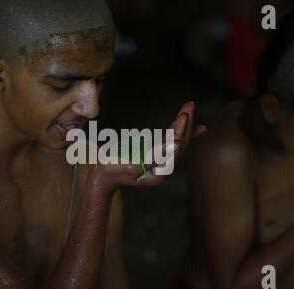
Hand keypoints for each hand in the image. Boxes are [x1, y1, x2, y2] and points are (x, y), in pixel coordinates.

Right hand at [90, 101, 206, 192]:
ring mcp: (160, 162)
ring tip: (189, 107)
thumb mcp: (131, 165)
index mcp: (159, 172)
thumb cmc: (112, 171)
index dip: (180, 130)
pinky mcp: (155, 156)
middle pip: (179, 144)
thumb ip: (153, 157)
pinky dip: (178, 131)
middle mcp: (163, 168)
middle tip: (190, 105)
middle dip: (185, 124)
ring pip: (176, 141)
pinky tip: (186, 124)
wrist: (103, 177)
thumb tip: (175, 145)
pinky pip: (170, 141)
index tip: (184, 115)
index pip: (175, 149)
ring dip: (184, 124)